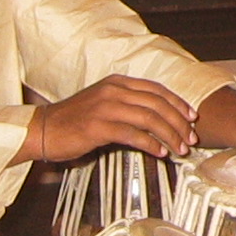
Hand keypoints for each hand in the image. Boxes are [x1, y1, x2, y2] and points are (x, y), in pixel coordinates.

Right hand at [30, 75, 198, 163]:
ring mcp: (106, 107)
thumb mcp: (103, 103)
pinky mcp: (98, 127)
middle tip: (191, 139)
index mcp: (117, 82)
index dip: (177, 103)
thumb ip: (127, 105)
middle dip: (179, 122)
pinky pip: (133, 134)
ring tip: (180, 149)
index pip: (157, 89)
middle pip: (157, 104)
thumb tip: (157, 119)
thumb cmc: (74, 120)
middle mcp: (114, 90)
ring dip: (169, 135)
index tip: (192, 118)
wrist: (43, 129)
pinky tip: (160, 153)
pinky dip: (151, 144)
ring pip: (149, 119)